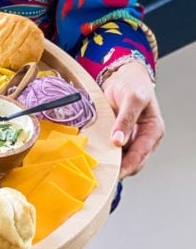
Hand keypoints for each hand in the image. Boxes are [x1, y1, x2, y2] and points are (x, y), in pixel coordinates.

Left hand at [102, 60, 164, 177]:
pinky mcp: (119, 136)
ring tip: (98, 165)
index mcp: (153, 130)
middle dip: (120, 167)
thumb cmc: (133, 84)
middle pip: (133, 161)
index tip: (117, 173)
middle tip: (104, 171)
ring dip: (112, 162)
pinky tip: (95, 154)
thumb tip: (119, 142)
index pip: (142, 154)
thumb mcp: (132, 98)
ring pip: (123, 158)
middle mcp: (144, 138)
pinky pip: (113, 150)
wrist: (122, 75)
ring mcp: (131, 138)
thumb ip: (126, 119)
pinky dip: (105, 153)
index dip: (129, 165)